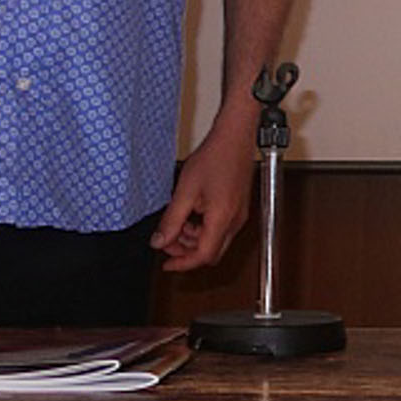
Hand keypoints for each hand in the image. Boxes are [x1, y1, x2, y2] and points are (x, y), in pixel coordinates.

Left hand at [151, 130, 252, 271]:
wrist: (235, 136)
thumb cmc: (216, 156)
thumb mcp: (185, 190)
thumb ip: (172, 219)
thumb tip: (160, 240)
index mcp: (222, 218)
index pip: (203, 255)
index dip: (182, 264)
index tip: (167, 264)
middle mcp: (235, 220)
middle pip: (211, 252)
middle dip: (187, 252)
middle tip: (168, 242)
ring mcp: (240, 214)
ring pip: (216, 241)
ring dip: (195, 240)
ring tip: (177, 225)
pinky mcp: (239, 207)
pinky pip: (222, 228)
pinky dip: (204, 229)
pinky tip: (192, 216)